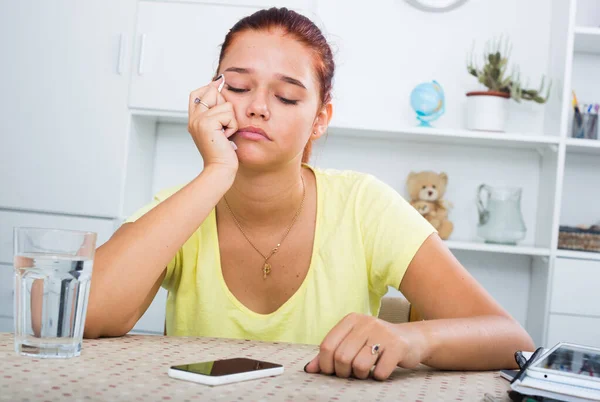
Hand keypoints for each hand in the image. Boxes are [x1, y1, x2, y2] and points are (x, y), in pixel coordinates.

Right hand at [188, 77, 238, 173]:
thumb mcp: (218, 130)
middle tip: (224, 125)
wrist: (220, 168)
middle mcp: (194, 118)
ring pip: (225, 104)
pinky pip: (228, 114)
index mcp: (194, 119)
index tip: (221, 83)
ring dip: (231, 120)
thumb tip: (220, 87)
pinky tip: (226, 137)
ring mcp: (199, 120)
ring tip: (225, 134)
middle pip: (211, 92)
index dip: (210, 88)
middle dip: (224, 105)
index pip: (197, 93)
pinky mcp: (207, 123)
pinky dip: (232, 126)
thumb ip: (216, 112)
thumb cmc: (222, 153)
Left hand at [304, 313, 426, 379]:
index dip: (326, 365)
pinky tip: (382, 369)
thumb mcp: (353, 342)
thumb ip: (330, 354)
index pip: (327, 346)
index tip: (333, 372)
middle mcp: (366, 322)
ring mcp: (382, 333)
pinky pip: (379, 372)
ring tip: (367, 371)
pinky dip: (378, 377)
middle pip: (341, 357)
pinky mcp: (397, 346)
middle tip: (352, 373)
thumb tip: (309, 369)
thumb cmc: (376, 343)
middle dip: (344, 372)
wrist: (412, 339)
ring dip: (361, 375)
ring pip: (359, 365)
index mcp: (351, 319)